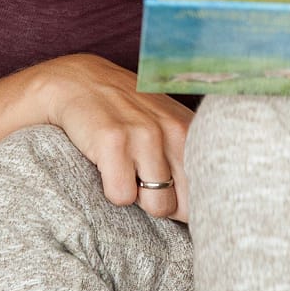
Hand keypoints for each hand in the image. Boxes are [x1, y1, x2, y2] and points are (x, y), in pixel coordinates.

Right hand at [36, 54, 194, 220]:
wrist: (76, 80)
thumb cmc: (125, 113)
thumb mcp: (164, 127)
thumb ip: (186, 161)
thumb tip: (206, 209)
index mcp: (192, 130)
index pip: (212, 186)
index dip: (197, 205)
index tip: (177, 199)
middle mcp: (176, 130)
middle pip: (188, 204)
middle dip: (167, 205)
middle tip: (143, 180)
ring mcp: (146, 135)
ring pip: (159, 206)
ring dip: (139, 198)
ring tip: (124, 169)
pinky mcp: (113, 141)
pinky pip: (122, 196)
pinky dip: (112, 190)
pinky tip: (105, 164)